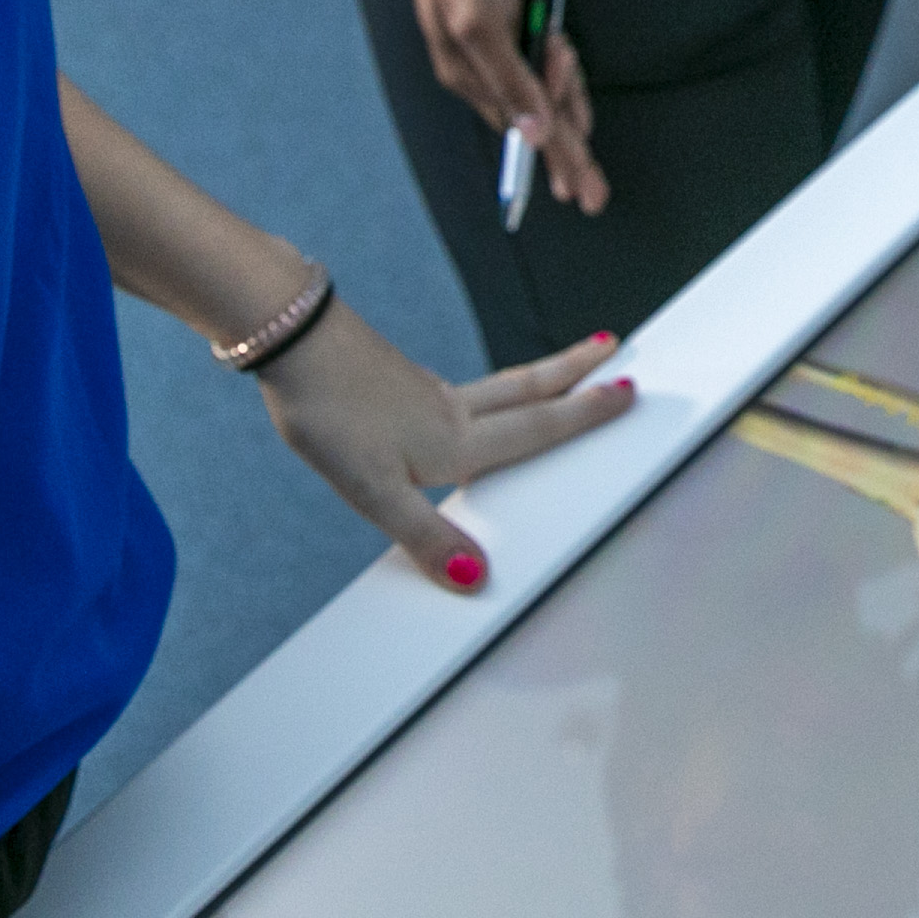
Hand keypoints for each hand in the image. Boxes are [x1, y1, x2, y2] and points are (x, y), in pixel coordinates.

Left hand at [256, 307, 635, 595]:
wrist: (290, 339)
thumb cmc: (330, 413)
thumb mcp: (374, 490)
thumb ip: (426, 534)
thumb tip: (477, 578)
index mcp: (456, 441)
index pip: (537, 429)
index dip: (585, 415)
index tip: (629, 390)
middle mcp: (450, 410)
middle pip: (528, 390)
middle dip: (574, 375)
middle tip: (614, 348)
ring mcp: (422, 390)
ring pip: (498, 385)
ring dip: (539, 378)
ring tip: (564, 369)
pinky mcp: (394, 379)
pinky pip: (460, 389)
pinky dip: (487, 391)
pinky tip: (462, 402)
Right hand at [396, 0, 603, 212]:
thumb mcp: (478, 23)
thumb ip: (508, 79)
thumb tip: (532, 133)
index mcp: (469, 75)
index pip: (521, 132)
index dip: (551, 163)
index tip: (574, 195)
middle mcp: (491, 66)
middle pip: (540, 120)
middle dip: (568, 155)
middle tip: (594, 197)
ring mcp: (510, 40)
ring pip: (551, 89)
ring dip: (568, 89)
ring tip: (563, 58)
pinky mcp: (526, 13)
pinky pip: (552, 57)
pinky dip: (566, 70)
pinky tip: (571, 79)